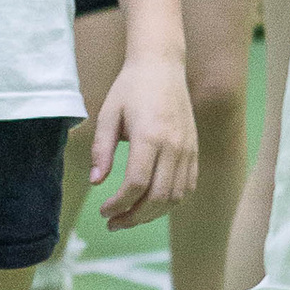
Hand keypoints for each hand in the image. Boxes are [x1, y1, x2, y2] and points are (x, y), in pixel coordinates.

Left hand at [90, 44, 198, 226]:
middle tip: (113, 223)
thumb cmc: (130, 89)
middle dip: (134, 217)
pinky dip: (171, 202)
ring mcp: (188, 149)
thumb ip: (101, 150)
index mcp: (150, 136)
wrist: (162, 67)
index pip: (137, 184)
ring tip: (130, 216)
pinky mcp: (194, 150)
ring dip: (152, 214)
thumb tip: (95, 182)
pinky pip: (187, 186)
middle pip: (158, 197)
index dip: (118, 204)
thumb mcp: (107, 115)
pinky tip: (152, 204)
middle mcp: (173, 146)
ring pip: (175, 197)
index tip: (103, 210)